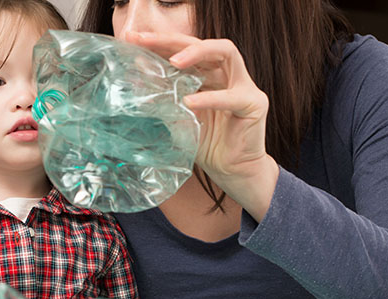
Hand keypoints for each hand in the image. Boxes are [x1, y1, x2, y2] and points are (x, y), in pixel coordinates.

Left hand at [126, 31, 278, 220]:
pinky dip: (209, 98)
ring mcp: (244, 85)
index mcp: (209, 74)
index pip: (185, 49)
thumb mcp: (176, 118)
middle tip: (145, 41)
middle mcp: (228, 73)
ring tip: (174, 62)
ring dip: (197, 53)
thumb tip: (135, 81)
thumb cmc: (205, 143)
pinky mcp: (254, 104)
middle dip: (173, 40)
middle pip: (203, 43)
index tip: (133, 40)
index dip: (160, 43)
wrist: (230, 170)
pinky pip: (231, 96)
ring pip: (226, 53)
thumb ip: (162, 100)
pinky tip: (189, 102)